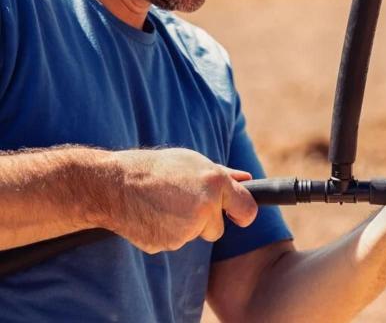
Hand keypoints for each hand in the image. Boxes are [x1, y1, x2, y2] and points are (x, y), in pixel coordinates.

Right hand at [91, 148, 257, 253]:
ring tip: (164, 204)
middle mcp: (206, 206)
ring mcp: (187, 228)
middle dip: (205, 221)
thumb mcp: (193, 162)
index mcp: (215, 182)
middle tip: (182, 202)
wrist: (117, 184)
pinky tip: (154, 216)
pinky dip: (167, 233)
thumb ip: (224, 175)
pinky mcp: (169, 244)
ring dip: (184, 226)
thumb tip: (247, 179)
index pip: (247, 209)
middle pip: (218, 229)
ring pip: (194, 235)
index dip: (244, 214)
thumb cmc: (157, 168)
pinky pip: (175, 243)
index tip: (238, 216)